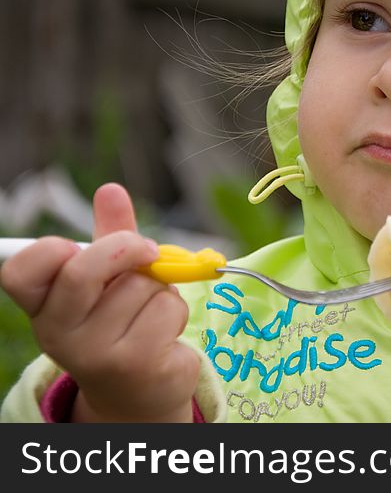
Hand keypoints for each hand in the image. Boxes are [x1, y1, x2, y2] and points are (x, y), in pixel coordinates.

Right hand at [0, 183, 199, 421]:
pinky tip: (164, 333)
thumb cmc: (121, 323)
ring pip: (141, 286)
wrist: (139, 391)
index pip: (22, 270)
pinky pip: (168, 309)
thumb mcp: (109, 280)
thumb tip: (111, 189)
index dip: (49, 248)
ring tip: (148, 312)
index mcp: (44, 308)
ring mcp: (97, 354)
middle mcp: (60, 334)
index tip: (79, 244)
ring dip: (159, 289)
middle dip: (125, 247)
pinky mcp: (138, 364)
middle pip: (84, 271)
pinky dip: (176, 311)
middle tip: (146, 251)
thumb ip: (109, 234)